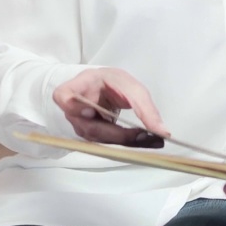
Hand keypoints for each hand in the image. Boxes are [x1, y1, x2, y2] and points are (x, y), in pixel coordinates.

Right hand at [51, 68, 169, 146]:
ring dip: (126, 141)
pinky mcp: (91, 136)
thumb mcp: (129, 86)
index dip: (73, 106)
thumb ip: (144, 107)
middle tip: (145, 135)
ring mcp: (80, 125)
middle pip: (88, 127)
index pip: (63, 96)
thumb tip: (163, 132)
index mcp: (78, 86)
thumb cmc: (111, 83)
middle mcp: (74, 110)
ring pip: (99, 139)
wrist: (104, 89)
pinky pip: (106, 143)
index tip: (91, 111)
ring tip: (153, 140)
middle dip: (118, 134)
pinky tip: (145, 141)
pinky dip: (126, 143)